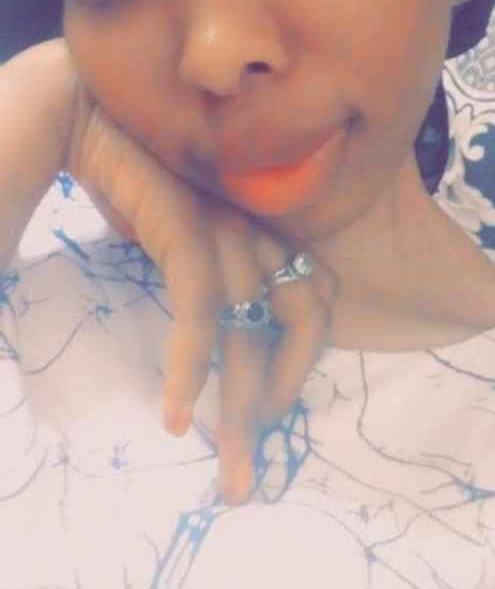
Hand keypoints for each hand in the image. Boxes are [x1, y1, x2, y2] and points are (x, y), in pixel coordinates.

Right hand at [66, 84, 335, 503]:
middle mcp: (255, 229)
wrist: (87, 111)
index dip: (298, 364)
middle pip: (300, 322)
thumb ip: (204, 272)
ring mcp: (225, 226)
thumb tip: (209, 331)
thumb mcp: (179, 232)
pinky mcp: (187, 226)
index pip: (314, 302)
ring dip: (242, 411)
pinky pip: (202, 309)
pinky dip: (192, 368)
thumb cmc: (131, 174)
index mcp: (262, 230)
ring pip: (255, 331)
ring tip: (229, 472)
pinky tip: (177, 416)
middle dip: (278, 404)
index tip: (262, 418)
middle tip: (248, 477)